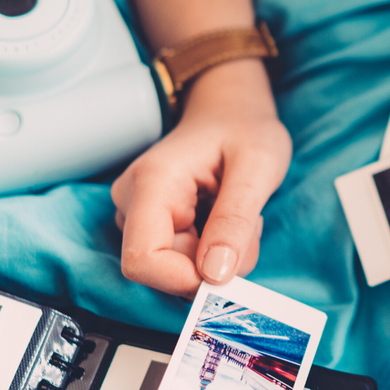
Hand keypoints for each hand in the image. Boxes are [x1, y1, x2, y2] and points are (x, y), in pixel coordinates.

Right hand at [111, 60, 290, 295]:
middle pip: (162, 268)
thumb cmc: (243, 128)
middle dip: (213, 261)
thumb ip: (236, 220)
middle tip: (246, 222)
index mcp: (152, 183)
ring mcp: (136, 213)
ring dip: (217, 253)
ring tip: (234, 211)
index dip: (186, 278)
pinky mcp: (150, 223)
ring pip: (175, 266)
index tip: (230, 266)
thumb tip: (214, 275)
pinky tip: (222, 215)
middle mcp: (131, 200)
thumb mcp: (258, 166)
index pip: (143, 261)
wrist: (230, 110)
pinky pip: (181, 257)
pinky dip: (212, 248)